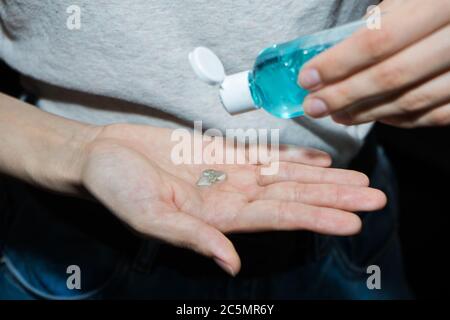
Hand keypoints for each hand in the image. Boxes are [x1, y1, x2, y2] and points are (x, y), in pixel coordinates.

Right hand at [80, 124, 385, 274]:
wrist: (104, 156)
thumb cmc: (119, 188)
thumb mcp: (150, 217)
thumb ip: (194, 238)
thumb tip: (230, 264)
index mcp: (218, 215)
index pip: (279, 217)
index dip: (316, 218)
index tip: (353, 221)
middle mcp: (232, 195)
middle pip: (294, 197)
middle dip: (334, 199)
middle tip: (374, 199)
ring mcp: (229, 173)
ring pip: (287, 176)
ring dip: (323, 179)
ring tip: (358, 181)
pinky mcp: (221, 152)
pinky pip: (265, 154)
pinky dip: (294, 157)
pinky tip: (318, 161)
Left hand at [298, 0, 449, 127]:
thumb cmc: (437, 2)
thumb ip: (382, 19)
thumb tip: (335, 56)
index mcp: (441, 3)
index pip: (379, 40)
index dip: (338, 63)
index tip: (308, 77)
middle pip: (392, 77)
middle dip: (344, 95)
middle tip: (314, 106)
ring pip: (412, 101)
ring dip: (366, 113)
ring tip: (336, 114)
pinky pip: (435, 115)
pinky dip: (399, 120)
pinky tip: (374, 116)